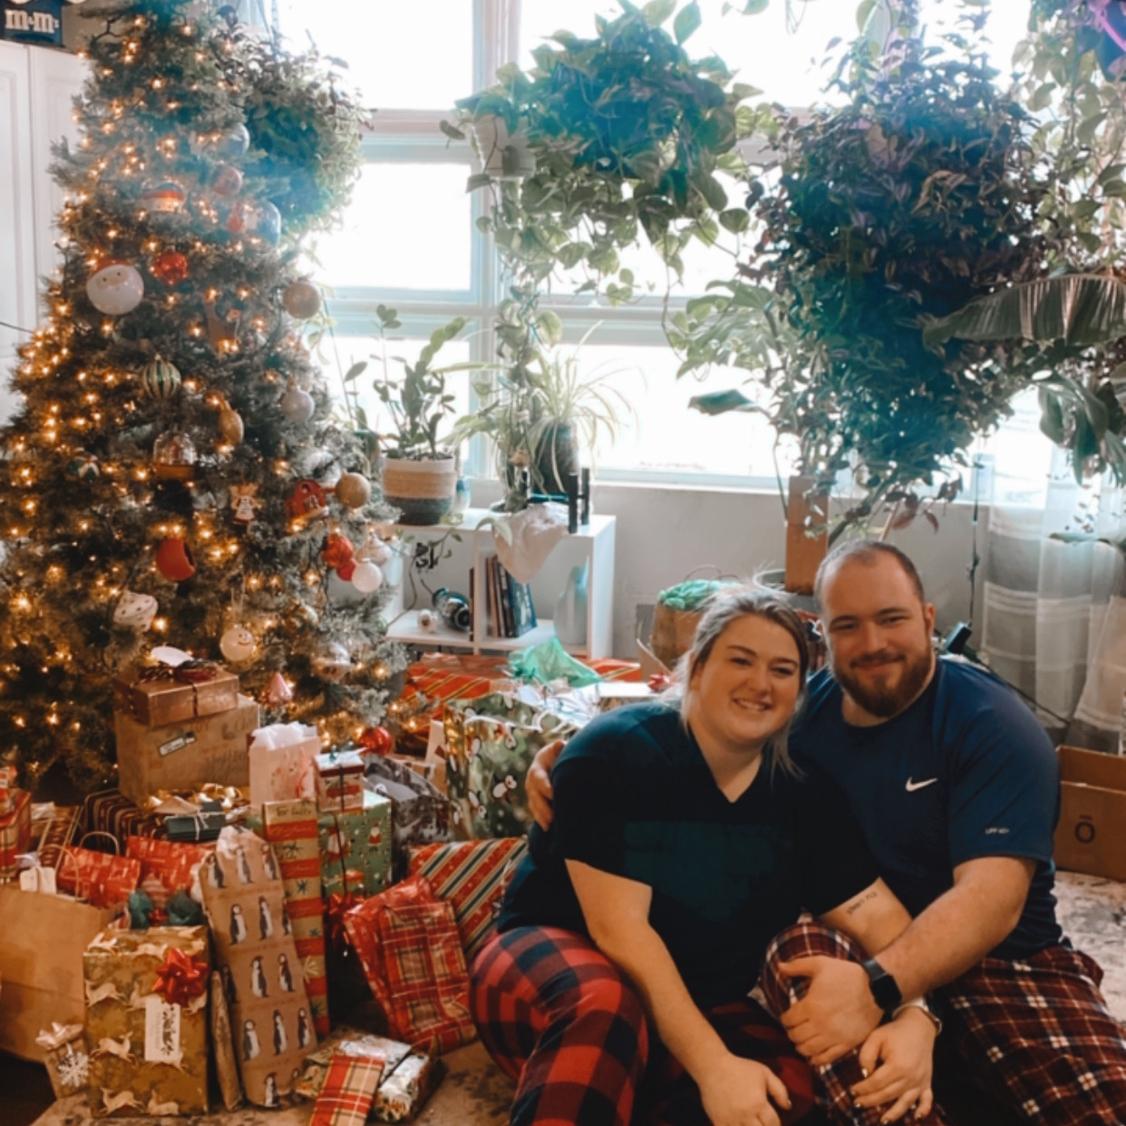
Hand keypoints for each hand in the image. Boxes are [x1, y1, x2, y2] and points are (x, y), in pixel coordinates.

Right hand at [525, 739, 563, 829]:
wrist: (552, 763)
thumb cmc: (557, 755)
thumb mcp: (557, 750)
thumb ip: (559, 748)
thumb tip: (560, 743)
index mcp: (537, 768)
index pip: (538, 777)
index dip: (544, 786)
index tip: (552, 794)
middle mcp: (532, 782)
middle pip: (534, 795)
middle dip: (542, 806)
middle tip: (552, 816)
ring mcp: (532, 793)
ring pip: (534, 805)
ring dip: (541, 816)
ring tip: (549, 826)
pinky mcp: (536, 802)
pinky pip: (536, 812)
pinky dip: (541, 820)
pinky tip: (548, 829)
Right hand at [698, 1053, 792, 1125]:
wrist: (713, 1066)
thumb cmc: (740, 1068)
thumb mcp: (764, 1073)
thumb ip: (780, 1090)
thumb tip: (788, 1107)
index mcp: (759, 1103)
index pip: (774, 1124)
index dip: (776, 1125)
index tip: (773, 1123)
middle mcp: (746, 1114)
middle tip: (763, 1123)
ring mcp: (731, 1119)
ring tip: (751, 1124)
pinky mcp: (719, 1122)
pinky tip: (738, 1125)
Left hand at [777, 956, 880, 1064]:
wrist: (875, 988)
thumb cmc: (846, 974)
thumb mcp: (820, 963)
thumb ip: (797, 966)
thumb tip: (779, 966)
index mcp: (811, 1005)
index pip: (788, 1020)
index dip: (785, 1019)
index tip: (787, 1016)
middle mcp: (820, 1024)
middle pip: (796, 1036)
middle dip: (791, 1033)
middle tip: (793, 1029)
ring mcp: (834, 1037)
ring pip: (808, 1050)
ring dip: (801, 1047)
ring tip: (801, 1041)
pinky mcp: (847, 1044)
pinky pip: (827, 1058)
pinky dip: (816, 1059)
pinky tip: (813, 1056)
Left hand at [851, 1008, 936, 1122]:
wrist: (918, 1026)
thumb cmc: (895, 1032)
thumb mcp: (876, 1037)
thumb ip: (867, 1055)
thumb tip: (865, 1075)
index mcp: (897, 1066)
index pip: (876, 1083)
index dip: (863, 1088)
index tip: (852, 1091)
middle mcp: (910, 1077)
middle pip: (888, 1095)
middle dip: (871, 1101)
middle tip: (858, 1104)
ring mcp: (920, 1081)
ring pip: (905, 1102)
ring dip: (893, 1113)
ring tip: (882, 1121)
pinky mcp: (927, 1082)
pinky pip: (927, 1100)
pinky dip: (923, 1110)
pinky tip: (916, 1117)